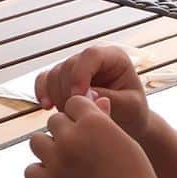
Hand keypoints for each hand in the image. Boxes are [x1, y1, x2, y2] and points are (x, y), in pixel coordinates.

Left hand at [25, 95, 162, 177]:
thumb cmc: (135, 177)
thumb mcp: (124, 139)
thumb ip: (104, 119)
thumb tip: (96, 101)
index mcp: (92, 121)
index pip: (73, 103)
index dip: (80, 114)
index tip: (85, 127)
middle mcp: (71, 137)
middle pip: (54, 121)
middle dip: (65, 131)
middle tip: (79, 147)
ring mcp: (57, 160)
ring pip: (37, 141)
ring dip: (48, 147)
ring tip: (64, 159)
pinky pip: (30, 170)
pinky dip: (40, 172)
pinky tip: (55, 175)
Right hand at [34, 45, 149, 139]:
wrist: (127, 122)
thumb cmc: (133, 112)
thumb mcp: (130, 106)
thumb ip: (109, 98)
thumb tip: (85, 95)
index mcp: (114, 57)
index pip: (91, 55)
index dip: (81, 74)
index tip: (78, 97)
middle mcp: (93, 59)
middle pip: (69, 65)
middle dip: (68, 91)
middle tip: (75, 114)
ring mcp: (76, 68)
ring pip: (55, 73)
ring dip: (56, 95)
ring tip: (69, 115)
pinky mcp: (64, 79)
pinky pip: (45, 79)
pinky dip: (43, 92)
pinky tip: (47, 106)